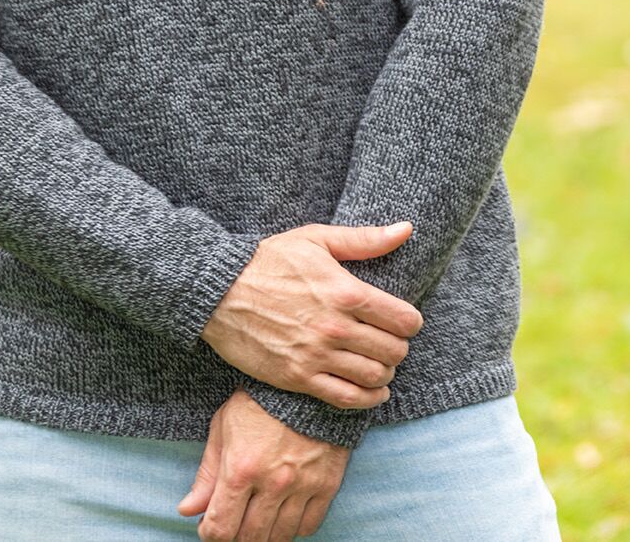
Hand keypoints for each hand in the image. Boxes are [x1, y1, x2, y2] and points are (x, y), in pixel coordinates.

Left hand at [176, 387, 350, 539]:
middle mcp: (272, 483)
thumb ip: (206, 474)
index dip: (210, 534)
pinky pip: (308, 527)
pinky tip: (283, 514)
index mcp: (240, 469)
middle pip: (250, 538)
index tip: (209, 526)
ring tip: (257, 518)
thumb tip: (187, 510)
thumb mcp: (223, 428)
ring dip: (264, 535)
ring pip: (280, 537)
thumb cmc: (257, 403)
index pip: (220, 528)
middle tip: (234, 522)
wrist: (305, 385)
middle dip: (236, 536)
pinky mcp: (326, 486)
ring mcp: (301, 487)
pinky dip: (293, 528)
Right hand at [201, 221, 421, 409]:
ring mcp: (317, 356)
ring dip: (385, 373)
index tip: (404, 320)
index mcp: (344, 291)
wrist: (218, 292)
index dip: (411, 322)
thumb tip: (407, 230)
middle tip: (390, 341)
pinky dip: (368, 399)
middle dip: (399, 347)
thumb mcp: (315, 239)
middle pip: (394, 351)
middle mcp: (335, 327)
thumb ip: (364, 239)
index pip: (403, 319)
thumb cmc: (268, 260)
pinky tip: (371, 391)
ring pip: (375, 377)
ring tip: (379, 363)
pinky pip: (347, 399)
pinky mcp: (299, 378)